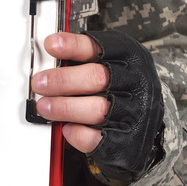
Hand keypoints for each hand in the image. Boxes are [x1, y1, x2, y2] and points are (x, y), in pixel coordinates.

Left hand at [31, 30, 163, 182]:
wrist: (146, 124)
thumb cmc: (120, 86)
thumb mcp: (110, 62)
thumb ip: (83, 59)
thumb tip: (47, 61)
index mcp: (129, 57)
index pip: (100, 47)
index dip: (72, 46)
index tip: (51, 45)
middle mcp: (135, 82)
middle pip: (96, 78)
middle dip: (62, 80)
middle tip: (40, 83)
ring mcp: (134, 112)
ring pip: (97, 109)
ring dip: (64, 107)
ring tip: (44, 107)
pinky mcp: (128, 140)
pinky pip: (97, 138)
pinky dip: (77, 133)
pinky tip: (66, 127)